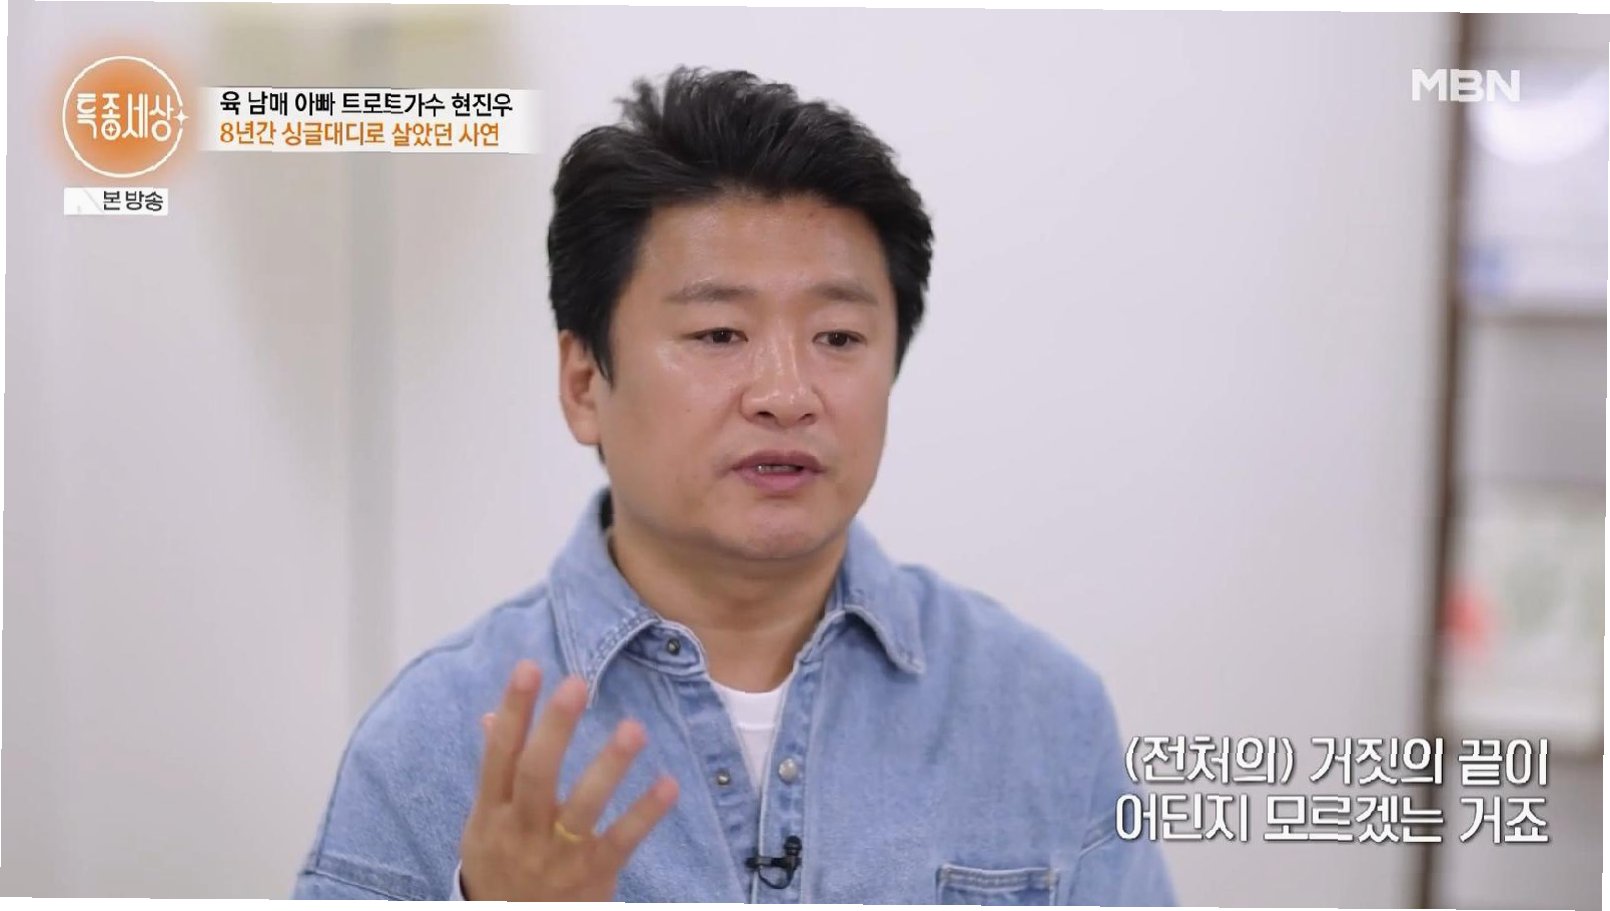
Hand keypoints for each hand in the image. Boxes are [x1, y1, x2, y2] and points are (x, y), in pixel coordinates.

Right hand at [459, 659, 678, 899]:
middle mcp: (520, 831)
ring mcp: (556, 855)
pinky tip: (668, 784)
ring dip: (608, 766)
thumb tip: (491, 716)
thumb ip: (496, 773)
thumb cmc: (503, 868)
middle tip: (578, 683)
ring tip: (634, 727)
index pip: (499, 754)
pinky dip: (644, 813)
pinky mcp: (592, 876)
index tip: (529, 667)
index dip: (514, 711)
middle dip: (555, 728)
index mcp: (490, 813)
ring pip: (581, 807)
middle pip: (535, 774)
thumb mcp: (485, 825)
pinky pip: (621, 840)